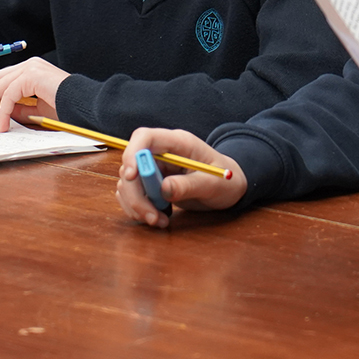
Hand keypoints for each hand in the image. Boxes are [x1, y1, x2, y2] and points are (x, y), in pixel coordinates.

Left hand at [0, 57, 69, 130]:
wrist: (86, 106)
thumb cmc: (67, 109)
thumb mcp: (37, 110)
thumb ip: (20, 108)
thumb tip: (2, 114)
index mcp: (30, 70)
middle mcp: (29, 65)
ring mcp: (31, 68)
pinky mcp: (33, 75)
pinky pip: (10, 94)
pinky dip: (4, 111)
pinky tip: (3, 126)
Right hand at [116, 128, 246, 228]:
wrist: (229, 188)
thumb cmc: (225, 180)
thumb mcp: (213, 184)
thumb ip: (189, 185)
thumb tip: (164, 189)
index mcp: (177, 142)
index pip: (145, 137)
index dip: (133, 154)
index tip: (131, 177)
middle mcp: (161, 153)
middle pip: (131, 165)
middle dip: (135, 193)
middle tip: (151, 216)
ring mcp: (154, 168)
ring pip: (128, 183)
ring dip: (137, 205)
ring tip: (159, 221)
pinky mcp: (151, 185)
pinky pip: (132, 195)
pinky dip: (138, 209)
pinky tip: (158, 218)